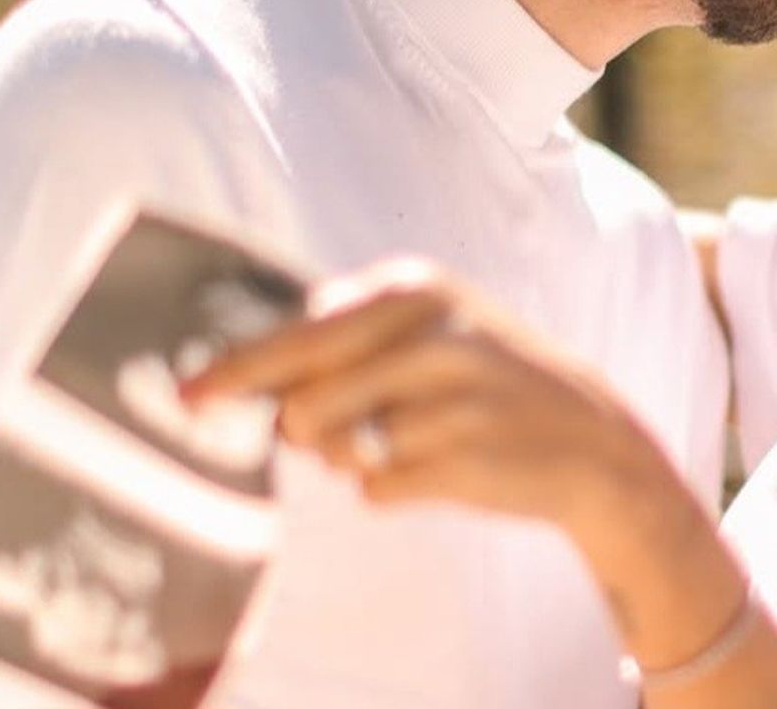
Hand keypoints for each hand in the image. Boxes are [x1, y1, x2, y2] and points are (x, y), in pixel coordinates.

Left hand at [180, 260, 655, 536]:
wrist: (588, 435)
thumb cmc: (484, 379)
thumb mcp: (427, 329)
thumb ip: (342, 341)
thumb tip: (238, 380)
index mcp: (414, 287)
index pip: (296, 331)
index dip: (233, 370)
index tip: (187, 396)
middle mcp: (430, 331)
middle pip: (302, 395)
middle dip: (294, 424)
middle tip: (312, 431)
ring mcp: (449, 395)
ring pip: (333, 447)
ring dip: (349, 456)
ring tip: (399, 440)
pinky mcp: (461, 456)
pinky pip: (376, 489)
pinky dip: (392, 487)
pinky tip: (439, 465)